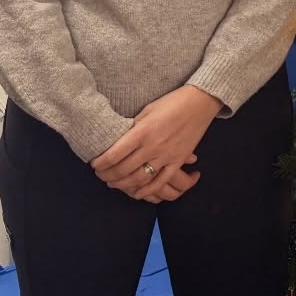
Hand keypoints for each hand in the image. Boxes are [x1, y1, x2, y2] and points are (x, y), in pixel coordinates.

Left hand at [91, 86, 221, 196]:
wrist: (201, 102)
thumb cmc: (172, 102)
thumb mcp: (148, 110)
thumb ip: (133, 127)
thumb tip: (119, 141)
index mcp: (142, 131)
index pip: (114, 154)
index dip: (100, 163)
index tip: (94, 165)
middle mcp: (152, 146)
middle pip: (123, 169)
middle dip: (107, 175)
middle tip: (100, 176)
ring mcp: (166, 155)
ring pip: (139, 178)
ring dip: (123, 184)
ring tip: (113, 184)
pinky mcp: (178, 160)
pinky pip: (161, 181)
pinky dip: (147, 190)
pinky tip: (137, 193)